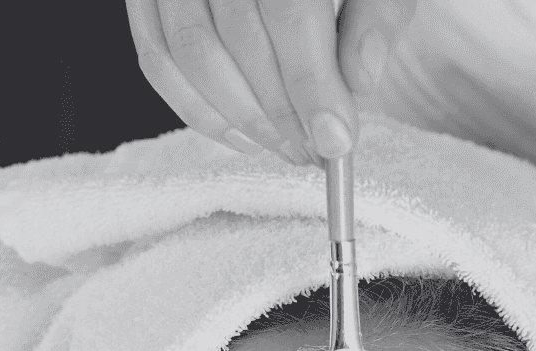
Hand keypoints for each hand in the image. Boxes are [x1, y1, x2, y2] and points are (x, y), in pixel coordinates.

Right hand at [125, 0, 415, 165]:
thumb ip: (377, 15)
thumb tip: (358, 81)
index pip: (290, 12)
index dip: (311, 84)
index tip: (334, 140)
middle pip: (239, 37)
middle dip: (281, 112)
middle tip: (315, 152)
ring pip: (192, 53)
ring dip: (241, 118)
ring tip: (286, 147)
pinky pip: (158, 58)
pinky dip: (198, 110)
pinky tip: (242, 136)